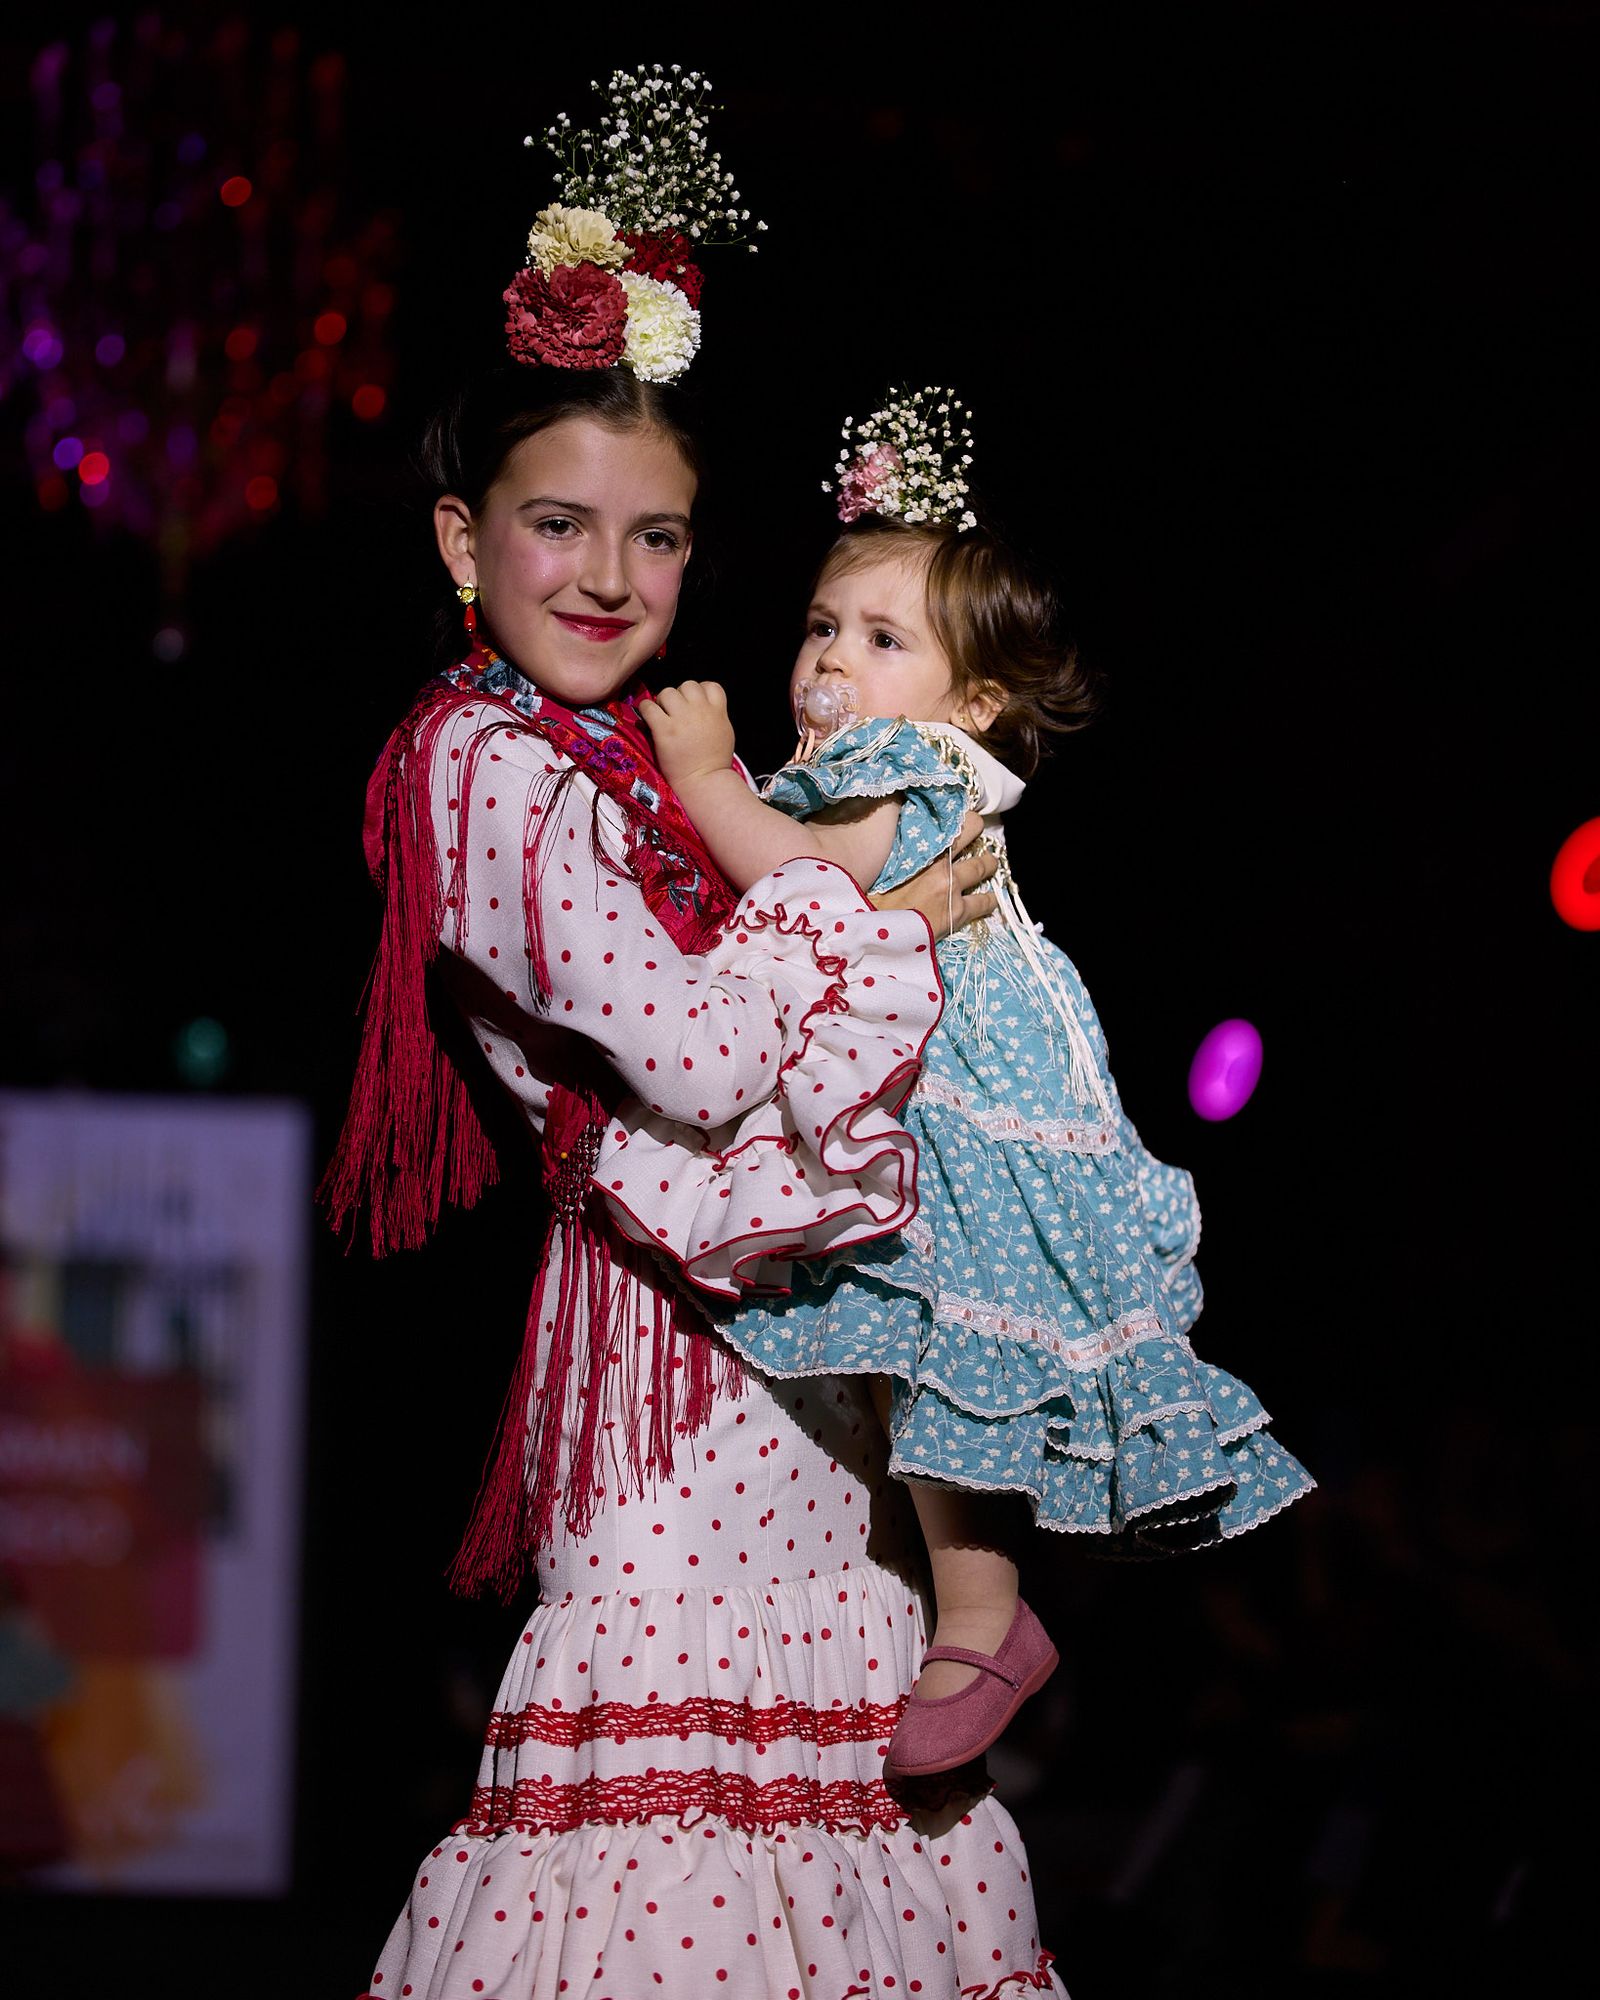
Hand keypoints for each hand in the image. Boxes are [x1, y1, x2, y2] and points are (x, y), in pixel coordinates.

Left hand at [637, 680, 736, 793]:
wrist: (704, 781)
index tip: (694, 704)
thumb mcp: (725, 731)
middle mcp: (700, 711)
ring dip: (662, 701)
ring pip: (667, 692)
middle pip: (687, 685)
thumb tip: (704, 706)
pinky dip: (646, 710)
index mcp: (718, 712)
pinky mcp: (664, 730)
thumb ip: (716, 715)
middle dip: (680, 696)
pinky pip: (649, 707)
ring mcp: (681, 719)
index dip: (700, 692)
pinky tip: (648, 720)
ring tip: (662, 715)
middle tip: (674, 711)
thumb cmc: (715, 762)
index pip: (710, 685)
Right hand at [870, 810, 998, 939]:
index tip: (957, 817)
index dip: (956, 815)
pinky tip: (990, 899)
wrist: (872, 933)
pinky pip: (985, 902)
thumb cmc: (868, 899)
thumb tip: (899, 839)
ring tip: (989, 865)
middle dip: (976, 832)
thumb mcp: (880, 864)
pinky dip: (989, 899)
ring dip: (988, 863)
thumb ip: (896, 850)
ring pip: (983, 865)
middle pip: (971, 830)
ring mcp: (952, 886)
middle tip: (977, 838)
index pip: (947, 817)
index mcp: (918, 846)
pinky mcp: (958, 912)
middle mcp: (939, 860)